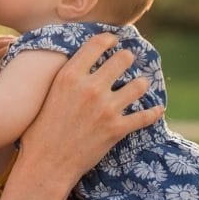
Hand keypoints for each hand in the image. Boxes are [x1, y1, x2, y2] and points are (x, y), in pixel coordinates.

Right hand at [20, 33, 163, 178]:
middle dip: (127, 58)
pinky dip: (153, 112)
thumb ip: (68, 74)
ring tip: (139, 84)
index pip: (96, 44)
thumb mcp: (50, 92)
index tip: (114, 39)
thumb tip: (81, 58)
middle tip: (127, 59)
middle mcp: (90, 88)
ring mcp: (106, 109)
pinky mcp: (117, 129)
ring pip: (138, 85)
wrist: (47, 161)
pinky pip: (145, 116)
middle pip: (122, 59)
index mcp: (70, 76)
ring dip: (140, 84)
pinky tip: (157, 109)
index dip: (109, 38)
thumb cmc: (41, 127)